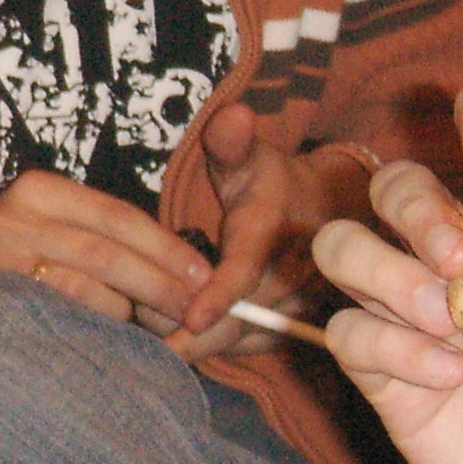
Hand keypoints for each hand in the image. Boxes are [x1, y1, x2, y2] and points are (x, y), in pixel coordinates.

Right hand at [0, 168, 214, 332]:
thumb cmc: (28, 254)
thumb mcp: (63, 226)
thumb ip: (112, 237)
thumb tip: (190, 273)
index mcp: (39, 190)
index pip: (117, 216)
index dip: (166, 247)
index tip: (204, 275)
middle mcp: (13, 218)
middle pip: (105, 253)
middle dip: (159, 285)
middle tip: (195, 311)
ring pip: (86, 289)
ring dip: (128, 312)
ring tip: (153, 326)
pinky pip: (64, 317)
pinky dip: (97, 328)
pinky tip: (114, 335)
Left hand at [160, 101, 329, 360]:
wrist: (326, 212)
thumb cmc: (272, 182)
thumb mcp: (250, 157)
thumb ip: (231, 143)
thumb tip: (234, 115)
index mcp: (274, 234)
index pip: (247, 272)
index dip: (219, 297)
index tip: (191, 318)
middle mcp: (293, 279)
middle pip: (238, 321)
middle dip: (188, 330)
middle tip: (137, 325)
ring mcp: (296, 309)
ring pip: (241, 340)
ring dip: (197, 344)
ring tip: (147, 336)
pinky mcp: (290, 327)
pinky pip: (247, 347)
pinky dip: (213, 348)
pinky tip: (175, 344)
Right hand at [312, 106, 462, 463]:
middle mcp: (456, 253)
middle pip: (396, 183)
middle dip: (416, 209)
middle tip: (458, 259)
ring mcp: (410, 311)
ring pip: (344, 245)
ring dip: (384, 272)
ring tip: (444, 319)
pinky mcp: (378, 371)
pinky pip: (349, 335)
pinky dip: (394, 349)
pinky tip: (450, 378)